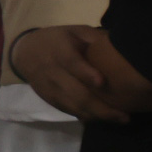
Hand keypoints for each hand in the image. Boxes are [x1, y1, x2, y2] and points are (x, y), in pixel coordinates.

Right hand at [11, 25, 127, 123]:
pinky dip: (85, 116)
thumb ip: (96, 38)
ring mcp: (49, 87)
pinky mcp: (48, 98)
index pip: (71, 62)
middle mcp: (52, 70)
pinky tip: (103, 119)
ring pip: (73, 105)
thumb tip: (124, 44)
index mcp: (59, 50)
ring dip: (97, 115)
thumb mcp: (76, 31)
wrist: (26, 51)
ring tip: (120, 119)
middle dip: (100, 106)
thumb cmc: (60, 39)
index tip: (102, 82)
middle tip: (125, 116)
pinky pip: (68, 110)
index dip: (85, 73)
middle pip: (75, 92)